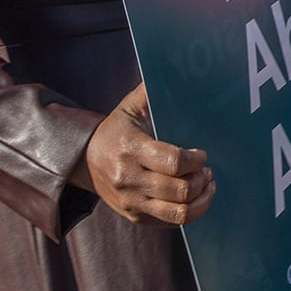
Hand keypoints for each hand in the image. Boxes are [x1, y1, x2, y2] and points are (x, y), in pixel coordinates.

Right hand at [72, 84, 214, 225]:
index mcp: (131, 149)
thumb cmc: (116, 130)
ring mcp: (131, 202)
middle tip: (207, 171)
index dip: (195, 160)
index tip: (201, 154)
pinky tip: (196, 198)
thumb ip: (151, 91)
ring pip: (178, 213)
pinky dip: (190, 212)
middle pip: (179, 190)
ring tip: (206, 186)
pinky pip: (169, 222)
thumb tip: (174, 67)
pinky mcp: (135, 217)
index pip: (173, 162)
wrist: (84, 161)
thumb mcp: (129, 107)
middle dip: (201, 180)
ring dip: (201, 201)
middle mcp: (129, 179)